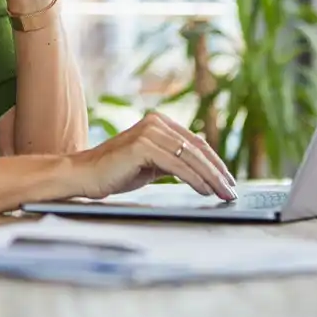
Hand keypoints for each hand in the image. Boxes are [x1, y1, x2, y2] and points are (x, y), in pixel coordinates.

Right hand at [70, 112, 237, 201]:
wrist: (85, 175)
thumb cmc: (116, 171)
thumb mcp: (151, 163)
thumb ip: (173, 160)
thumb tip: (201, 166)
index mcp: (158, 122)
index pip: (195, 142)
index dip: (215, 162)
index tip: (228, 180)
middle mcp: (155, 122)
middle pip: (196, 149)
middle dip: (217, 172)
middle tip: (231, 190)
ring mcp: (149, 132)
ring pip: (190, 157)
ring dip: (210, 178)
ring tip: (222, 194)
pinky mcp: (143, 145)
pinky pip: (177, 164)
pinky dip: (194, 179)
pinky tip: (204, 190)